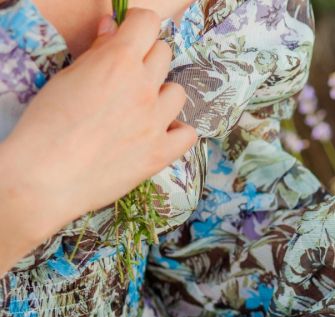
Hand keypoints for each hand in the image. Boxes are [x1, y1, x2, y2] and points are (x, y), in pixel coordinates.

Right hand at [0, 9, 194, 269]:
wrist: (47, 175)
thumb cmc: (46, 125)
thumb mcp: (67, 78)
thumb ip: (97, 52)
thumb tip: (113, 28)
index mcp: (119, 62)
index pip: (147, 23)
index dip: (138, 25)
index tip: (129, 34)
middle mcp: (145, 87)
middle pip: (164, 55)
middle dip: (147, 59)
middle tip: (126, 77)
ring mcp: (157, 121)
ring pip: (178, 93)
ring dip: (162, 96)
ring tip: (140, 109)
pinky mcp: (162, 153)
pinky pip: (188, 134)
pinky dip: (176, 132)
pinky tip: (158, 134)